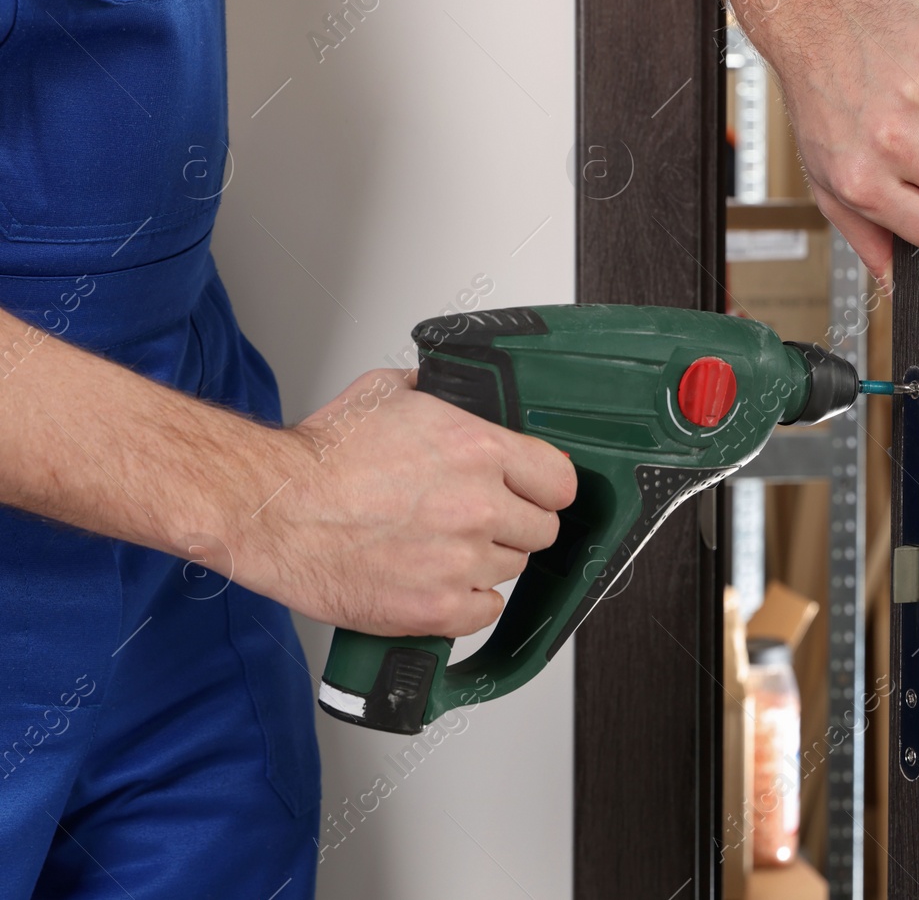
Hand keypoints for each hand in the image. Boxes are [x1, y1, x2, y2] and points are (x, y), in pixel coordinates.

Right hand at [234, 369, 576, 636]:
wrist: (272, 509)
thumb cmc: (319, 458)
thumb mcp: (388, 394)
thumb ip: (441, 396)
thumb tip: (462, 396)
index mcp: (479, 450)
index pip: (560, 481)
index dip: (546, 488)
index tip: (533, 493)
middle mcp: (479, 506)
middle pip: (541, 529)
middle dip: (515, 524)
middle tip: (479, 520)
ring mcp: (461, 561)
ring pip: (512, 569)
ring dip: (486, 561)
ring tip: (442, 547)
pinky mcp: (437, 607)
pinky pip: (484, 611)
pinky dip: (467, 602)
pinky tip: (438, 581)